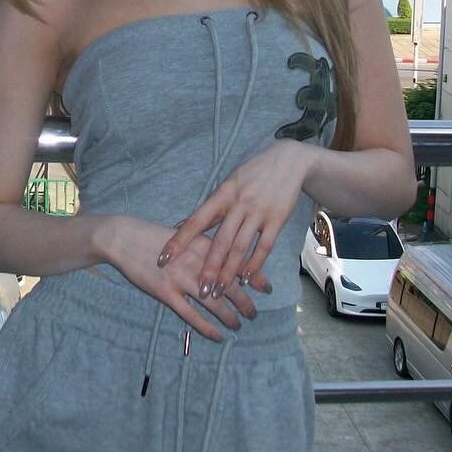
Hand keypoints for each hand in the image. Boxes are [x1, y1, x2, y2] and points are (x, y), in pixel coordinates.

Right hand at [100, 215, 257, 341]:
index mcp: (204, 245)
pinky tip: (217, 336)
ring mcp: (181, 279)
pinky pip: (191, 315)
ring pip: (214, 303)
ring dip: (229, 317)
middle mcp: (197, 263)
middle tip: (254, 313)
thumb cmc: (155, 236)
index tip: (267, 288)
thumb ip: (205, 245)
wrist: (125, 237)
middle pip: (230, 286)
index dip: (254, 277)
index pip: (236, 263)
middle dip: (245, 302)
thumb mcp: (185, 234)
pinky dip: (206, 327)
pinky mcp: (166, 293)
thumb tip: (227, 255)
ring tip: (238, 325)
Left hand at [158, 139, 318, 305]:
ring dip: (229, 272)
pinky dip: (254, 264)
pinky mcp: (277, 219)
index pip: (196, 221)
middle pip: (219, 240)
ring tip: (219, 291)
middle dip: (208, 268)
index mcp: (222, 194)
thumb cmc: (252, 174)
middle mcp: (238, 203)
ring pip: (240, 246)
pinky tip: (245, 278)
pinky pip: (264, 245)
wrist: (287, 160)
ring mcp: (258, 211)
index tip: (164, 258)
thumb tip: (181, 224)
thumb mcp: (228, 183)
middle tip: (199, 290)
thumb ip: (209, 207)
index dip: (179, 240)